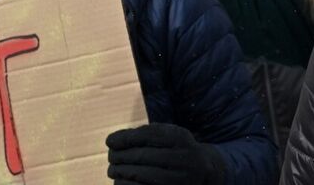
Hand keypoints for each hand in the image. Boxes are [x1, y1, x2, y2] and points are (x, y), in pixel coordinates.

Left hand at [107, 123, 225, 184]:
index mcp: (181, 139)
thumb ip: (145, 134)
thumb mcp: (169, 136)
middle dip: (119, 156)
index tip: (109, 141)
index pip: (147, 135)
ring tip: (113, 168)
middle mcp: (183, 159)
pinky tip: (120, 180)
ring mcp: (179, 179)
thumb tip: (111, 141)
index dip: (125, 138)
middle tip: (111, 156)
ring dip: (119, 171)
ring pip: (139, 175)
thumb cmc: (177, 150)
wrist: (204, 173)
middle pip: (141, 156)